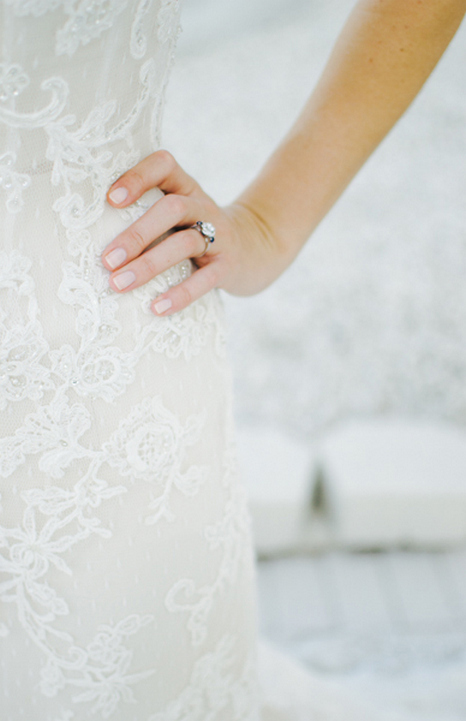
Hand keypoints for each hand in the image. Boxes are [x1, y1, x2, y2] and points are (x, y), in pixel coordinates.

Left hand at [101, 150, 287, 315]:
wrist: (255, 248)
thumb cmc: (196, 231)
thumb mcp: (178, 213)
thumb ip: (145, 213)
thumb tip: (89, 236)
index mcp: (185, 187)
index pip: (164, 165)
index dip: (138, 176)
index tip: (110, 199)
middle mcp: (202, 206)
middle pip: (171, 209)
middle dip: (137, 234)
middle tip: (106, 259)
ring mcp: (219, 235)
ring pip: (184, 243)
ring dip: (149, 265)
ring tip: (119, 284)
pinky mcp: (227, 266)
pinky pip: (204, 280)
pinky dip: (180, 295)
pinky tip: (156, 308)